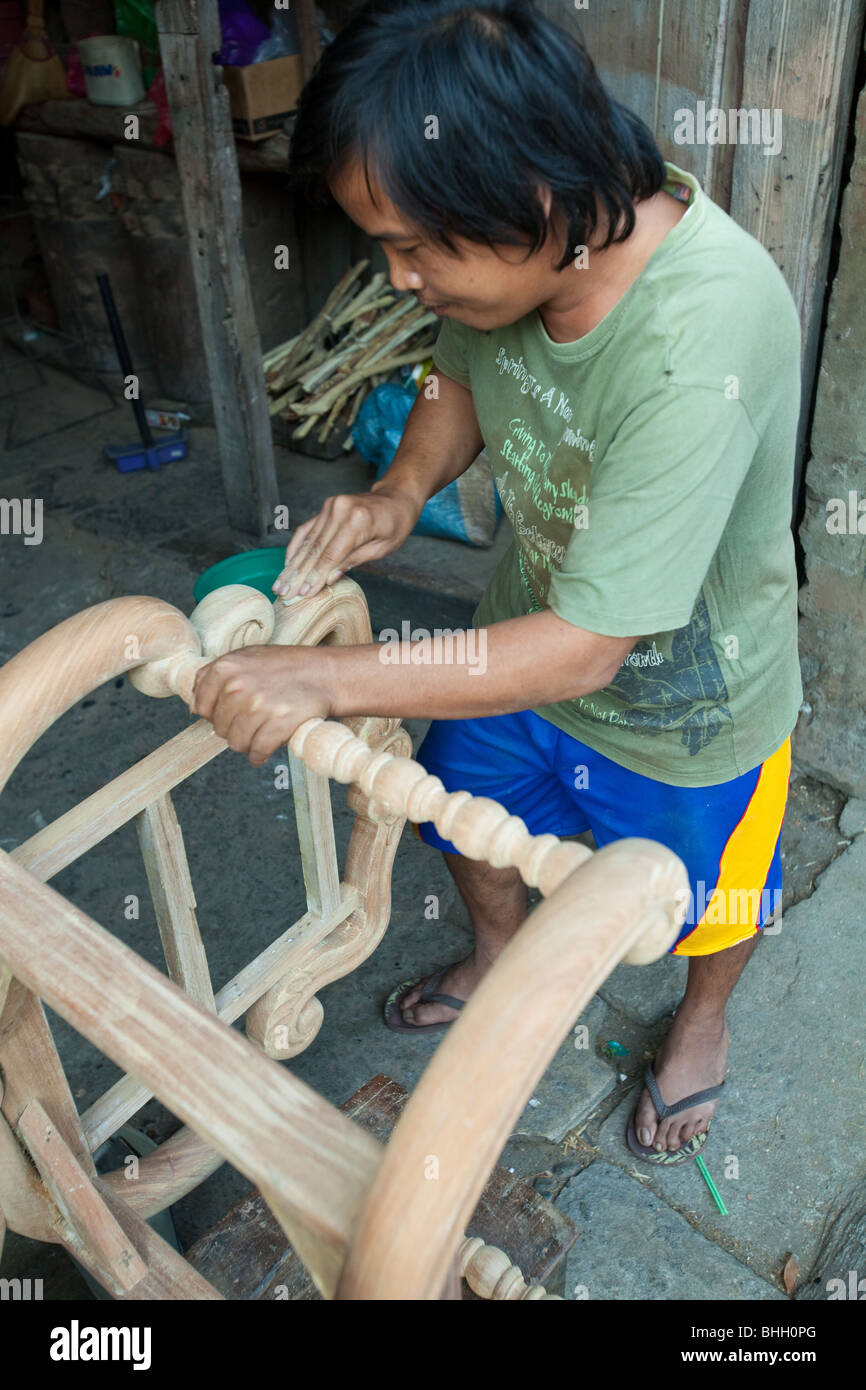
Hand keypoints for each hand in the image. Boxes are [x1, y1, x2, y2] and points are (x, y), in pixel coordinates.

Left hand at [191, 645, 332, 765]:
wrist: (324, 674)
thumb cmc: (285, 667)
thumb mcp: (246, 657)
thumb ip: (217, 676)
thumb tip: (195, 706)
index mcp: (225, 668)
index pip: (201, 706)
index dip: (216, 713)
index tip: (231, 712)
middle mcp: (238, 686)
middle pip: (219, 727)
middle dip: (234, 729)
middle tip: (253, 720)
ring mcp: (258, 706)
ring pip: (236, 743)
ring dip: (248, 743)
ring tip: (261, 733)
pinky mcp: (278, 724)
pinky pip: (257, 752)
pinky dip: (260, 755)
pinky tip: (265, 749)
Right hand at [273, 487, 419, 601]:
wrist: (395, 498)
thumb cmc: (395, 525)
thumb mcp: (382, 548)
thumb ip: (353, 561)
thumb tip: (328, 580)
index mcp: (358, 521)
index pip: (331, 554)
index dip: (316, 575)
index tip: (303, 593)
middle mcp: (340, 510)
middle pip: (315, 548)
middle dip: (298, 574)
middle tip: (283, 593)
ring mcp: (330, 507)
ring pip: (308, 541)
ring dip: (292, 565)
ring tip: (280, 584)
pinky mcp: (326, 508)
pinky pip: (307, 530)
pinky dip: (296, 548)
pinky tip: (287, 565)